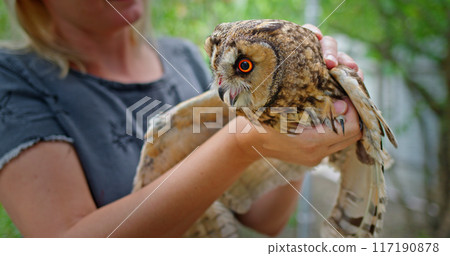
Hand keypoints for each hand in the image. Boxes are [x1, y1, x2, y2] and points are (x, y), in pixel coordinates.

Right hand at [234, 26, 363, 165]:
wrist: (248, 141)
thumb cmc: (263, 120)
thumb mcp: (286, 108)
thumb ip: (317, 107)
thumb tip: (344, 104)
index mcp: (311, 142)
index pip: (351, 128)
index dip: (354, 109)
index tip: (347, 92)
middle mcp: (316, 154)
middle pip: (353, 136)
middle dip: (354, 114)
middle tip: (347, 95)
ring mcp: (315, 158)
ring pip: (346, 139)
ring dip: (345, 121)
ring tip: (338, 102)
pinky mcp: (313, 157)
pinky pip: (335, 142)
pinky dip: (336, 127)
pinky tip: (328, 112)